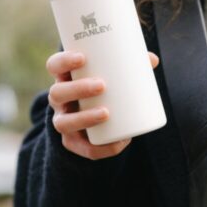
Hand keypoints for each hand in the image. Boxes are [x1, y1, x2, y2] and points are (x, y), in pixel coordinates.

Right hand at [45, 50, 159, 159]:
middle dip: (77, 89)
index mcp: (65, 78)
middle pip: (57, 93)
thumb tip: (152, 60)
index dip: (63, 61)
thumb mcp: (111, 76)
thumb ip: (130, 66)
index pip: (54, 66)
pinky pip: (84, 148)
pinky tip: (119, 142)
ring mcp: (64, 122)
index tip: (82, 57)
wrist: (95, 123)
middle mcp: (59, 100)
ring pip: (63, 122)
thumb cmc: (104, 89)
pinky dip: (103, 147)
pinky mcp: (74, 143)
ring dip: (84, 118)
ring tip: (106, 113)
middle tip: (102, 85)